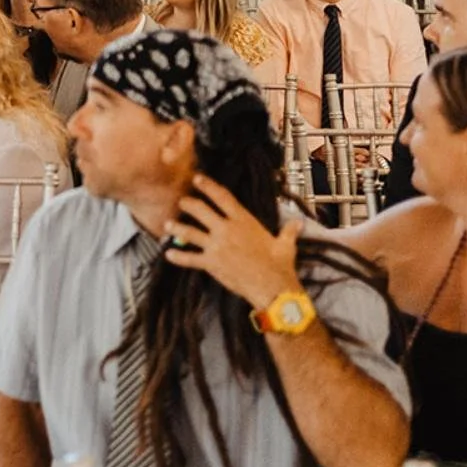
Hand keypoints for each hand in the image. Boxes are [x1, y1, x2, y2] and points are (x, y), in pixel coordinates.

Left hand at [162, 173, 303, 309]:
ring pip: (189, 232)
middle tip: (181, 202)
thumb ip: (289, 232)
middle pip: (200, 210)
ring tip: (168, 224)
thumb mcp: (286, 245)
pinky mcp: (211, 263)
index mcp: (244, 221)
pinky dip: (178, 257)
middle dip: (188, 204)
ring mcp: (216, 246)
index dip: (208, 186)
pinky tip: (168, 254)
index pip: (223, 197)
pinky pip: (189, 258)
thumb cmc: (280, 266)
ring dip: (176, 227)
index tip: (197, 179)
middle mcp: (227, 229)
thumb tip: (299, 223)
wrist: (273, 287)